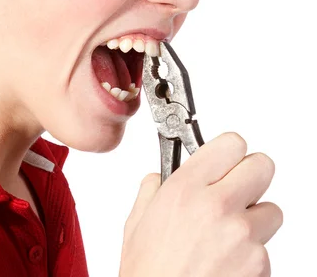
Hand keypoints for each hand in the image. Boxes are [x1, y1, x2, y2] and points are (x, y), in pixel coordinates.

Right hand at [119, 133, 282, 276]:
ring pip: (270, 210)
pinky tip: (226, 261)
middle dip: (250, 175)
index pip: (231, 143)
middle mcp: (218, 206)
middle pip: (262, 166)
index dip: (228, 150)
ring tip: (228, 234)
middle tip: (235, 188)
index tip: (223, 158)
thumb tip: (162, 176)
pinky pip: (267, 247)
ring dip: (254, 218)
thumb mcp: (137, 220)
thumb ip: (154, 188)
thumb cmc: (148, 271)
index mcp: (185, 188)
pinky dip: (252, 253)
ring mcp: (244, 237)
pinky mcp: (261, 266)